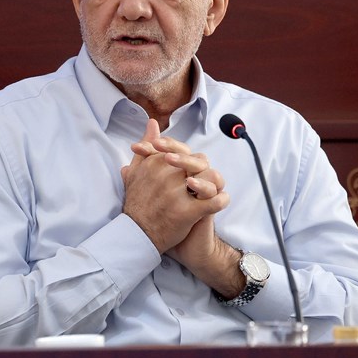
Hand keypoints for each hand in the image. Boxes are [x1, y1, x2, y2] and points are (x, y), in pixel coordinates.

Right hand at [121, 120, 228, 253]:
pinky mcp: (187, 212)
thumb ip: (147, 144)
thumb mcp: (137, 169)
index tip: (186, 173)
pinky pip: (214, 202)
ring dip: (214, 184)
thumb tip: (152, 122)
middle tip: (198, 183)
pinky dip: (221, 201)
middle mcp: (167, 175)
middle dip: (203, 172)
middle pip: (200, 163)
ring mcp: (178, 193)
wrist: (136, 235)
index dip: (189, 162)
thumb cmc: (137, 202)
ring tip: (210, 192)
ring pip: (210, 178)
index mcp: (157, 162)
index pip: (185, 152)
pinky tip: (218, 202)